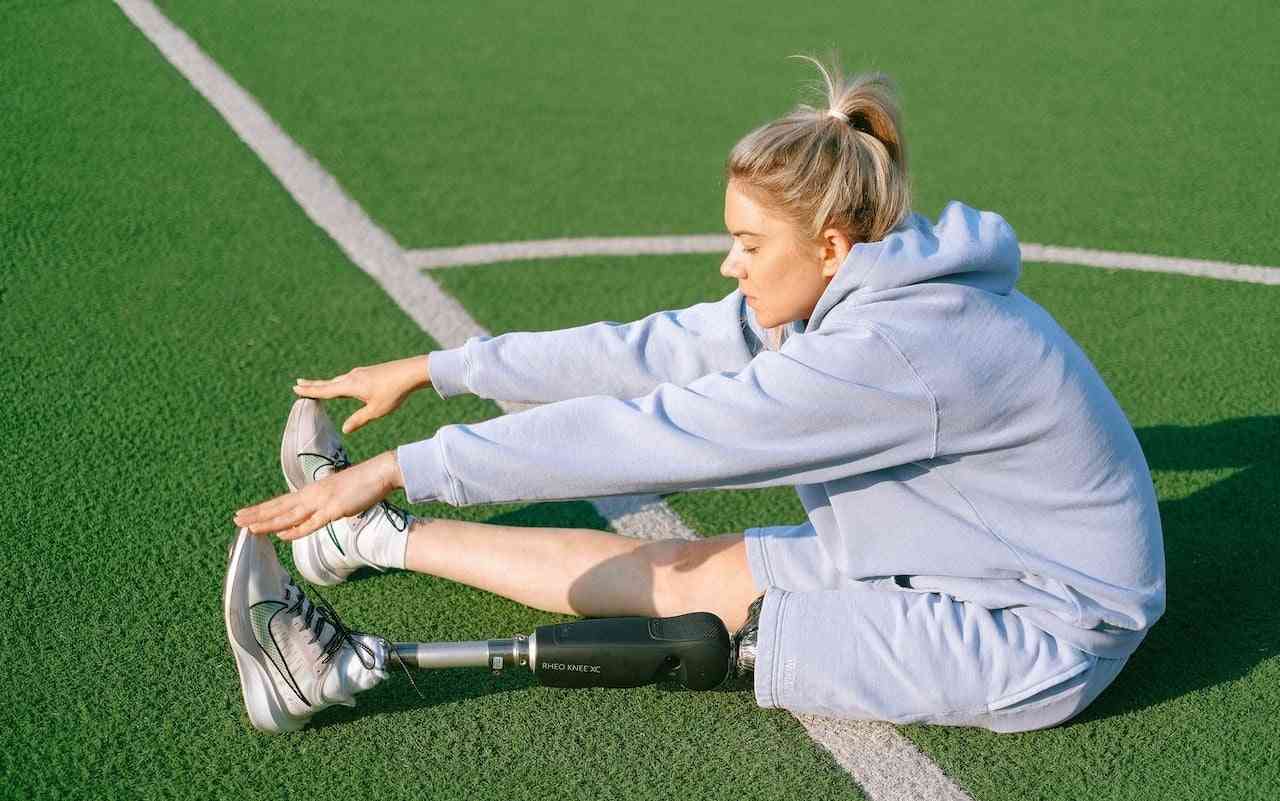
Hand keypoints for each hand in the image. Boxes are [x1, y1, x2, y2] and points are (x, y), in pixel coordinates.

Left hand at [233, 451, 404, 539]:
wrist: (379, 472)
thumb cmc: (361, 484)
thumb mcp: (337, 496)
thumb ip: (324, 506)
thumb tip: (316, 516)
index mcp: (311, 491)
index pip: (281, 502)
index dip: (262, 509)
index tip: (244, 513)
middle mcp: (312, 495)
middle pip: (279, 507)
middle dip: (256, 514)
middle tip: (235, 519)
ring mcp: (322, 502)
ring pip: (289, 515)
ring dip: (268, 522)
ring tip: (249, 527)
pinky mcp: (335, 510)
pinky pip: (312, 523)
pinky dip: (296, 530)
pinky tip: (282, 535)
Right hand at [293, 354, 431, 433]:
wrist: (411, 372)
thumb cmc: (394, 393)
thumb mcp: (376, 411)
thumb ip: (359, 420)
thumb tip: (345, 429)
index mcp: (350, 386)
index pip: (325, 390)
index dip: (310, 391)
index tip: (296, 388)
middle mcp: (352, 377)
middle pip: (328, 383)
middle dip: (313, 385)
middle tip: (298, 383)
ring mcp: (360, 373)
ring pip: (339, 380)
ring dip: (326, 383)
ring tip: (317, 385)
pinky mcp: (369, 372)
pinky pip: (348, 379)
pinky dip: (339, 382)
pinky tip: (343, 384)